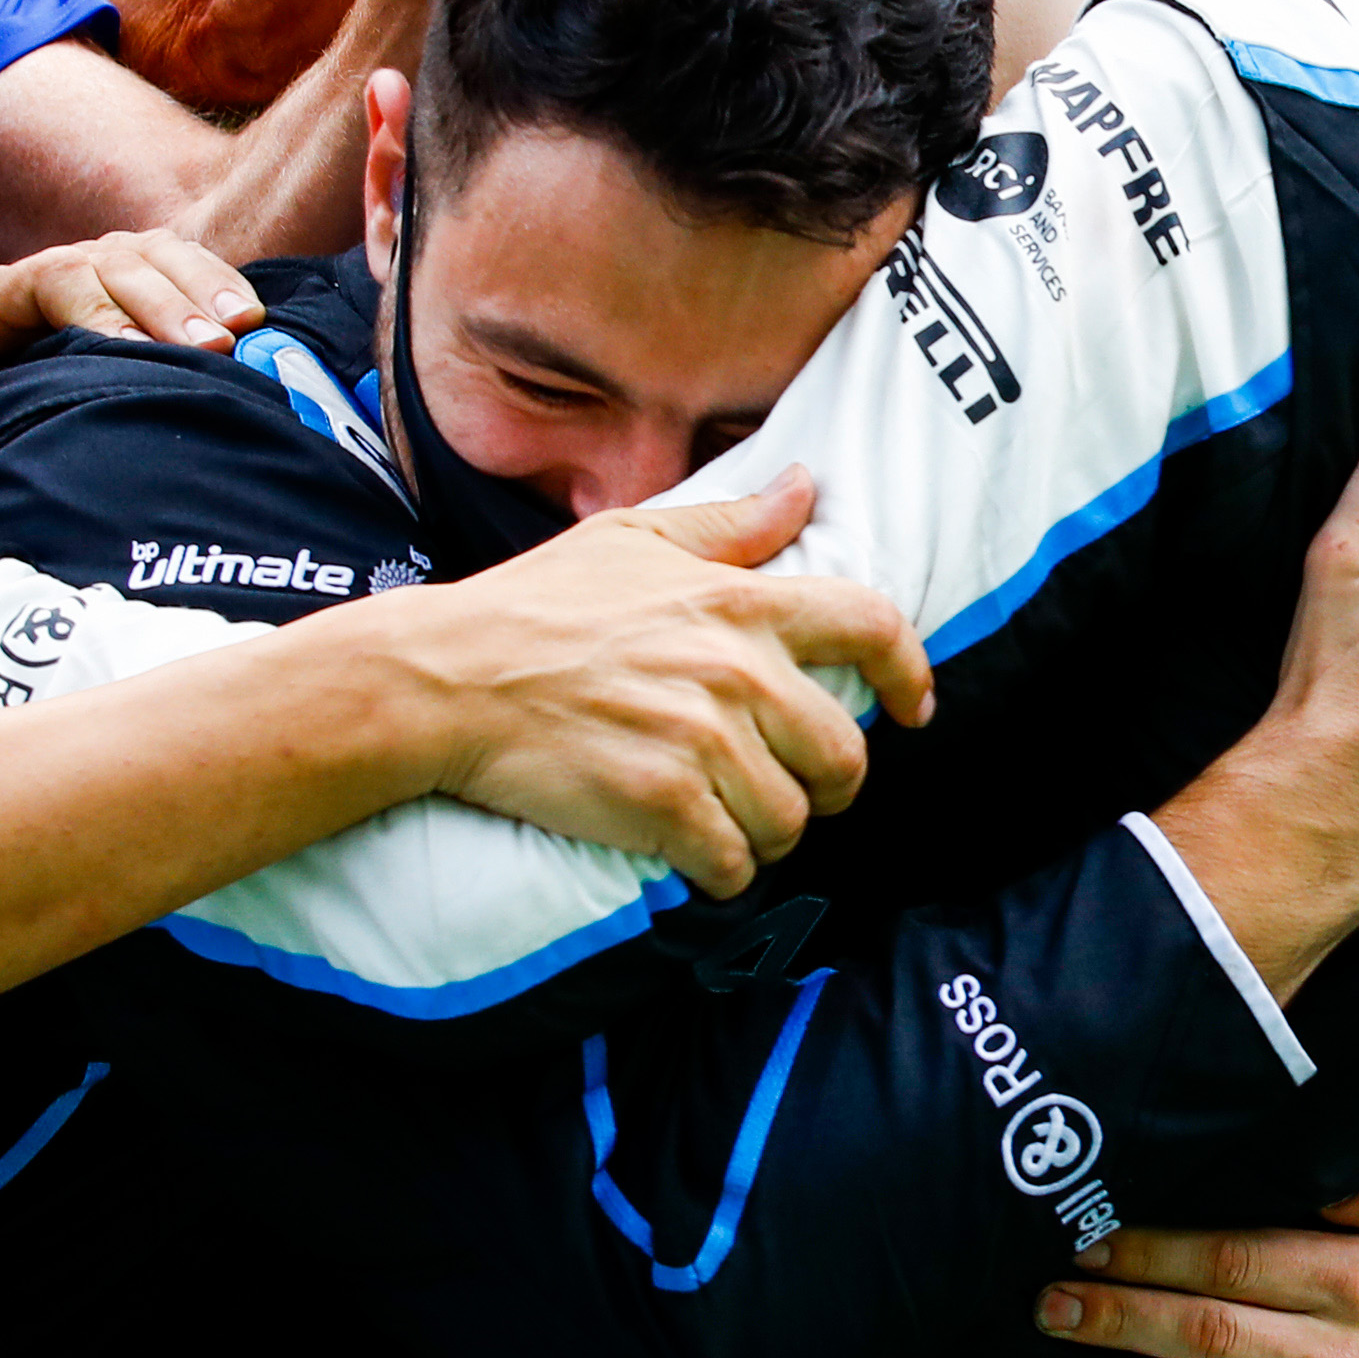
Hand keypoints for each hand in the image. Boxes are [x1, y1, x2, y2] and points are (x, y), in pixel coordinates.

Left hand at [0, 230, 268, 425]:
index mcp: (2, 288)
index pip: (61, 280)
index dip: (103, 313)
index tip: (139, 358)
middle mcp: (66, 264)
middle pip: (126, 265)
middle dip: (171, 306)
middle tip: (213, 350)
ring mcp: (112, 265)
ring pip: (166, 260)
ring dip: (209, 293)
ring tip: (244, 334)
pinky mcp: (149, 280)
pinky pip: (194, 268)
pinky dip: (226, 289)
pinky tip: (258, 322)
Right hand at [405, 467, 933, 894]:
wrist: (445, 678)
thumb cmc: (534, 605)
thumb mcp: (634, 537)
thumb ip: (731, 525)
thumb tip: (805, 486)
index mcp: (740, 601)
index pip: (872, 624)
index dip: (910, 671)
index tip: (914, 707)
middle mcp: (736, 671)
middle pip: (844, 755)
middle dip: (826, 784)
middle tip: (788, 787)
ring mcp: (703, 741)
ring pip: (791, 819)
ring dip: (764, 831)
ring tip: (724, 816)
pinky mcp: (663, 803)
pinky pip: (735, 863)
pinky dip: (721, 871)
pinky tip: (691, 853)